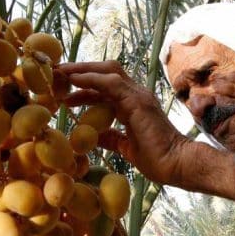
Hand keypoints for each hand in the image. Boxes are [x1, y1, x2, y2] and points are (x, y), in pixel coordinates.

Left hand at [59, 60, 234, 202]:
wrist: (177, 165)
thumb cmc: (157, 160)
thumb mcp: (125, 147)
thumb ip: (111, 138)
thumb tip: (93, 136)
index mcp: (133, 103)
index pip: (105, 86)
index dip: (84, 86)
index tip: (64, 91)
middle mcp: (136, 94)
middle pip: (105, 71)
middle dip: (81, 70)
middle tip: (57, 74)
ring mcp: (139, 95)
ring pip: (107, 71)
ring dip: (82, 70)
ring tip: (60, 72)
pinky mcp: (138, 101)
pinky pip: (112, 83)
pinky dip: (92, 79)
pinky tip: (74, 80)